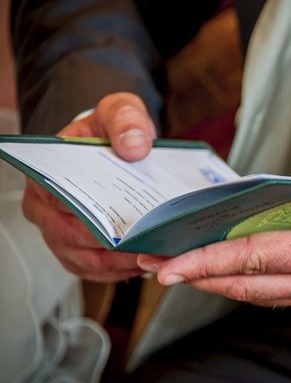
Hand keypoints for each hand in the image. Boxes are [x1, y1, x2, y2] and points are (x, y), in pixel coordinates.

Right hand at [22, 92, 156, 281]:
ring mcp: (58, 233)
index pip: (62, 200)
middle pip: (74, 237)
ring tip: (154, 257)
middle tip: (148, 245)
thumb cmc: (110, 130)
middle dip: (112, 245)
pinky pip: (96, 271)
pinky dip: (121, 271)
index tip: (125, 223)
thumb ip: (126, 121)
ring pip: (86, 260)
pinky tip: (146, 263)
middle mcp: (44, 208)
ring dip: (120, 263)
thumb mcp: (119, 111)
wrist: (116, 143)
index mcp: (46, 173)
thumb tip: (134, 146)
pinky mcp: (76, 250)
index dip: (93, 215)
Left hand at [139, 134, 290, 318]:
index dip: (213, 260)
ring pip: (262, 294)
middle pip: (250, 284)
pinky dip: (251, 285)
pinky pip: (283, 294)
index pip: (263, 256)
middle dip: (200, 278)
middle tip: (158, 267)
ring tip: (186, 270)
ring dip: (221, 284)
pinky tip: (236, 274)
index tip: (173, 264)